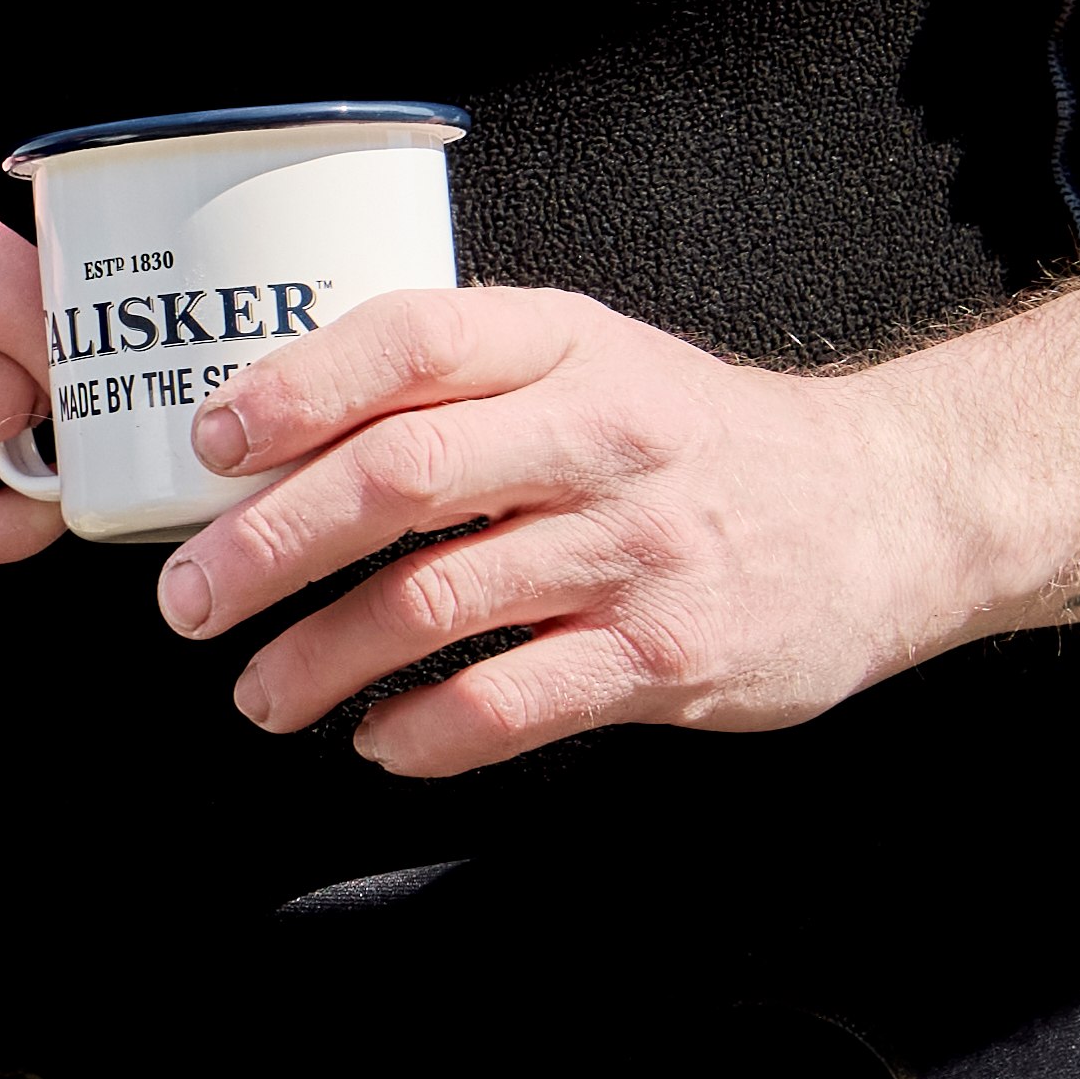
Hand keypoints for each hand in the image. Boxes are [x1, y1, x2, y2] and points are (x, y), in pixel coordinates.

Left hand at [149, 284, 997, 773]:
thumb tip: (269, 439)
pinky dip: (423, 731)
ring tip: (263, 691)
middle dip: (266, 547)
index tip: (210, 446)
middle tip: (190, 602)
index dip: (293, 390)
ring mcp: (636, 549)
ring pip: (434, 603)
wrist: (889, 508)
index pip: (411, 339)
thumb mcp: (590, 362)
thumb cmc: (696, 440)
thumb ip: (457, 385)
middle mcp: (600, 436)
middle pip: (398, 480)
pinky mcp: (667, 654)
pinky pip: (512, 702)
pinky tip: (380, 739)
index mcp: (564, 343)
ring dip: (320, 657)